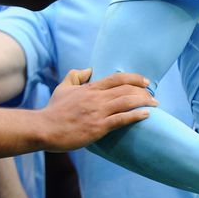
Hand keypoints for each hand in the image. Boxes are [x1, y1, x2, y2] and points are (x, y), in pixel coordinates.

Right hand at [39, 69, 155, 150]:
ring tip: (155, 104)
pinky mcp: (98, 127)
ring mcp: (98, 112)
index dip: (134, 78)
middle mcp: (96, 98)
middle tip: (154, 96)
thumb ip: (74, 77)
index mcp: (90, 88)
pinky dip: (136, 115)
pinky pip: (122, 119)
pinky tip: (146, 115)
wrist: (43, 129)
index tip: (146, 81)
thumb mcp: (62, 88)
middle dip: (143, 91)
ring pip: (127, 102)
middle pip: (126, 89)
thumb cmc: (53, 111)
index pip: (117, 78)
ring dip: (144, 101)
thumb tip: (87, 69)